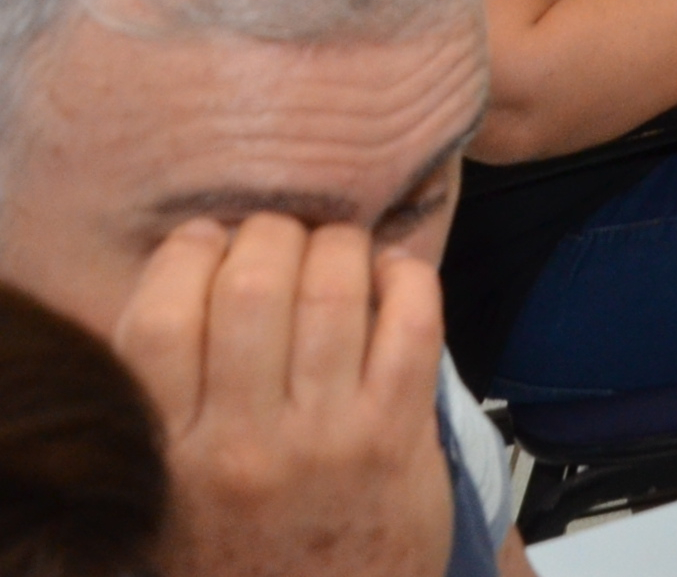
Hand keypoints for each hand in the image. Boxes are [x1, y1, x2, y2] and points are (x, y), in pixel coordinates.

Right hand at [113, 216, 454, 576]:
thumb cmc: (244, 552)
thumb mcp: (166, 492)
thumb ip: (165, 402)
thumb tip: (187, 282)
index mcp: (169, 454)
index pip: (159, 318)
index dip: (185, 255)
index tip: (205, 241)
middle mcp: (242, 443)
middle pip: (252, 284)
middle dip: (267, 235)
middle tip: (277, 238)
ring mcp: (327, 436)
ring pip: (332, 289)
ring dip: (336, 246)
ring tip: (333, 250)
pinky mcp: (398, 434)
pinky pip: (412, 320)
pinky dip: (405, 277)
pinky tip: (392, 276)